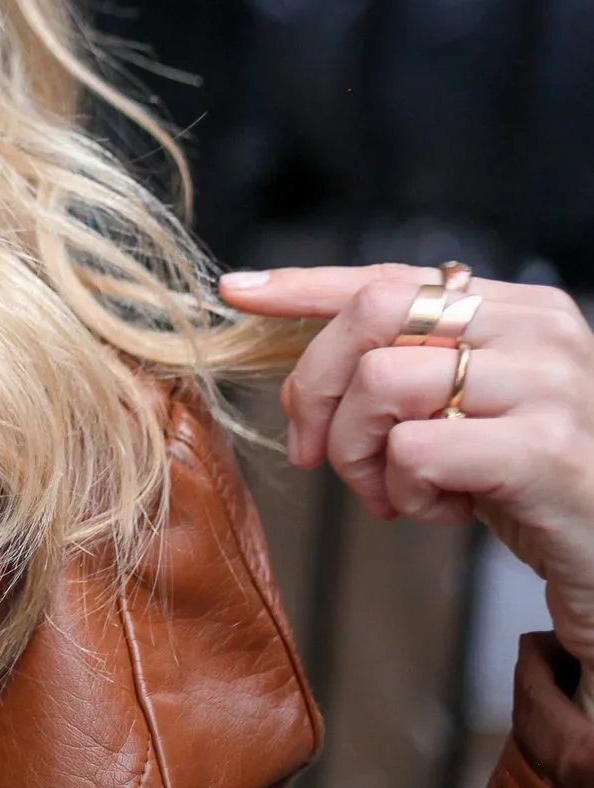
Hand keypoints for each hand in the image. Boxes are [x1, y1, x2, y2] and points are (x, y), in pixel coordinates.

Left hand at [219, 264, 593, 672]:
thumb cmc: (531, 483)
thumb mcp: (468, 410)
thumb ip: (405, 366)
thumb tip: (294, 345)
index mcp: (520, 308)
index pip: (391, 277)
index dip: (306, 285)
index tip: (238, 291)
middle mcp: (539, 332)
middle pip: (371, 317)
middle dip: (316, 386)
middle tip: (313, 450)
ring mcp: (549, 386)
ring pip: (382, 382)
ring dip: (358, 452)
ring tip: (391, 491)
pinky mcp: (545, 451)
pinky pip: (415, 450)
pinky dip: (404, 491)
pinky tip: (443, 510)